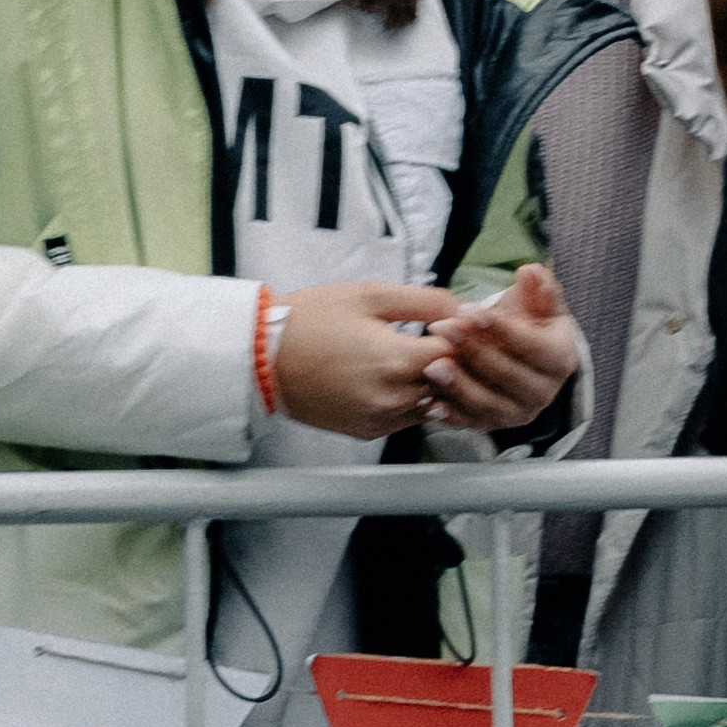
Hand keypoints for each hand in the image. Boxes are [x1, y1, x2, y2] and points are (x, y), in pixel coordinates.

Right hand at [265, 280, 479, 439]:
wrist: (260, 357)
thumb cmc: (311, 318)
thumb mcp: (371, 295)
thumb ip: (428, 302)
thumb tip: (466, 311)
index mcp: (396, 361)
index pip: (459, 355)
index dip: (463, 336)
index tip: (453, 323)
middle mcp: (392, 398)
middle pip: (451, 383)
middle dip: (454, 361)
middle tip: (444, 338)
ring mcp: (380, 420)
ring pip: (434, 404)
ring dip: (436, 382)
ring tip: (420, 355)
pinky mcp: (367, 431)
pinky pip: (408, 418)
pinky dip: (413, 399)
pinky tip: (399, 376)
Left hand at [420, 261, 581, 433]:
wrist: (518, 354)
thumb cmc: (528, 323)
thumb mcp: (538, 303)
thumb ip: (538, 287)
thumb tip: (530, 271)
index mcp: (561, 359)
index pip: (533, 346)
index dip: (502, 329)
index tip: (471, 311)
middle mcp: (545, 392)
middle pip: (510, 376)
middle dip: (474, 352)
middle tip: (443, 330)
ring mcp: (519, 412)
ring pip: (490, 404)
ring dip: (460, 387)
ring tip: (433, 367)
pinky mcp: (494, 425)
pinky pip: (471, 424)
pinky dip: (451, 416)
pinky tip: (430, 403)